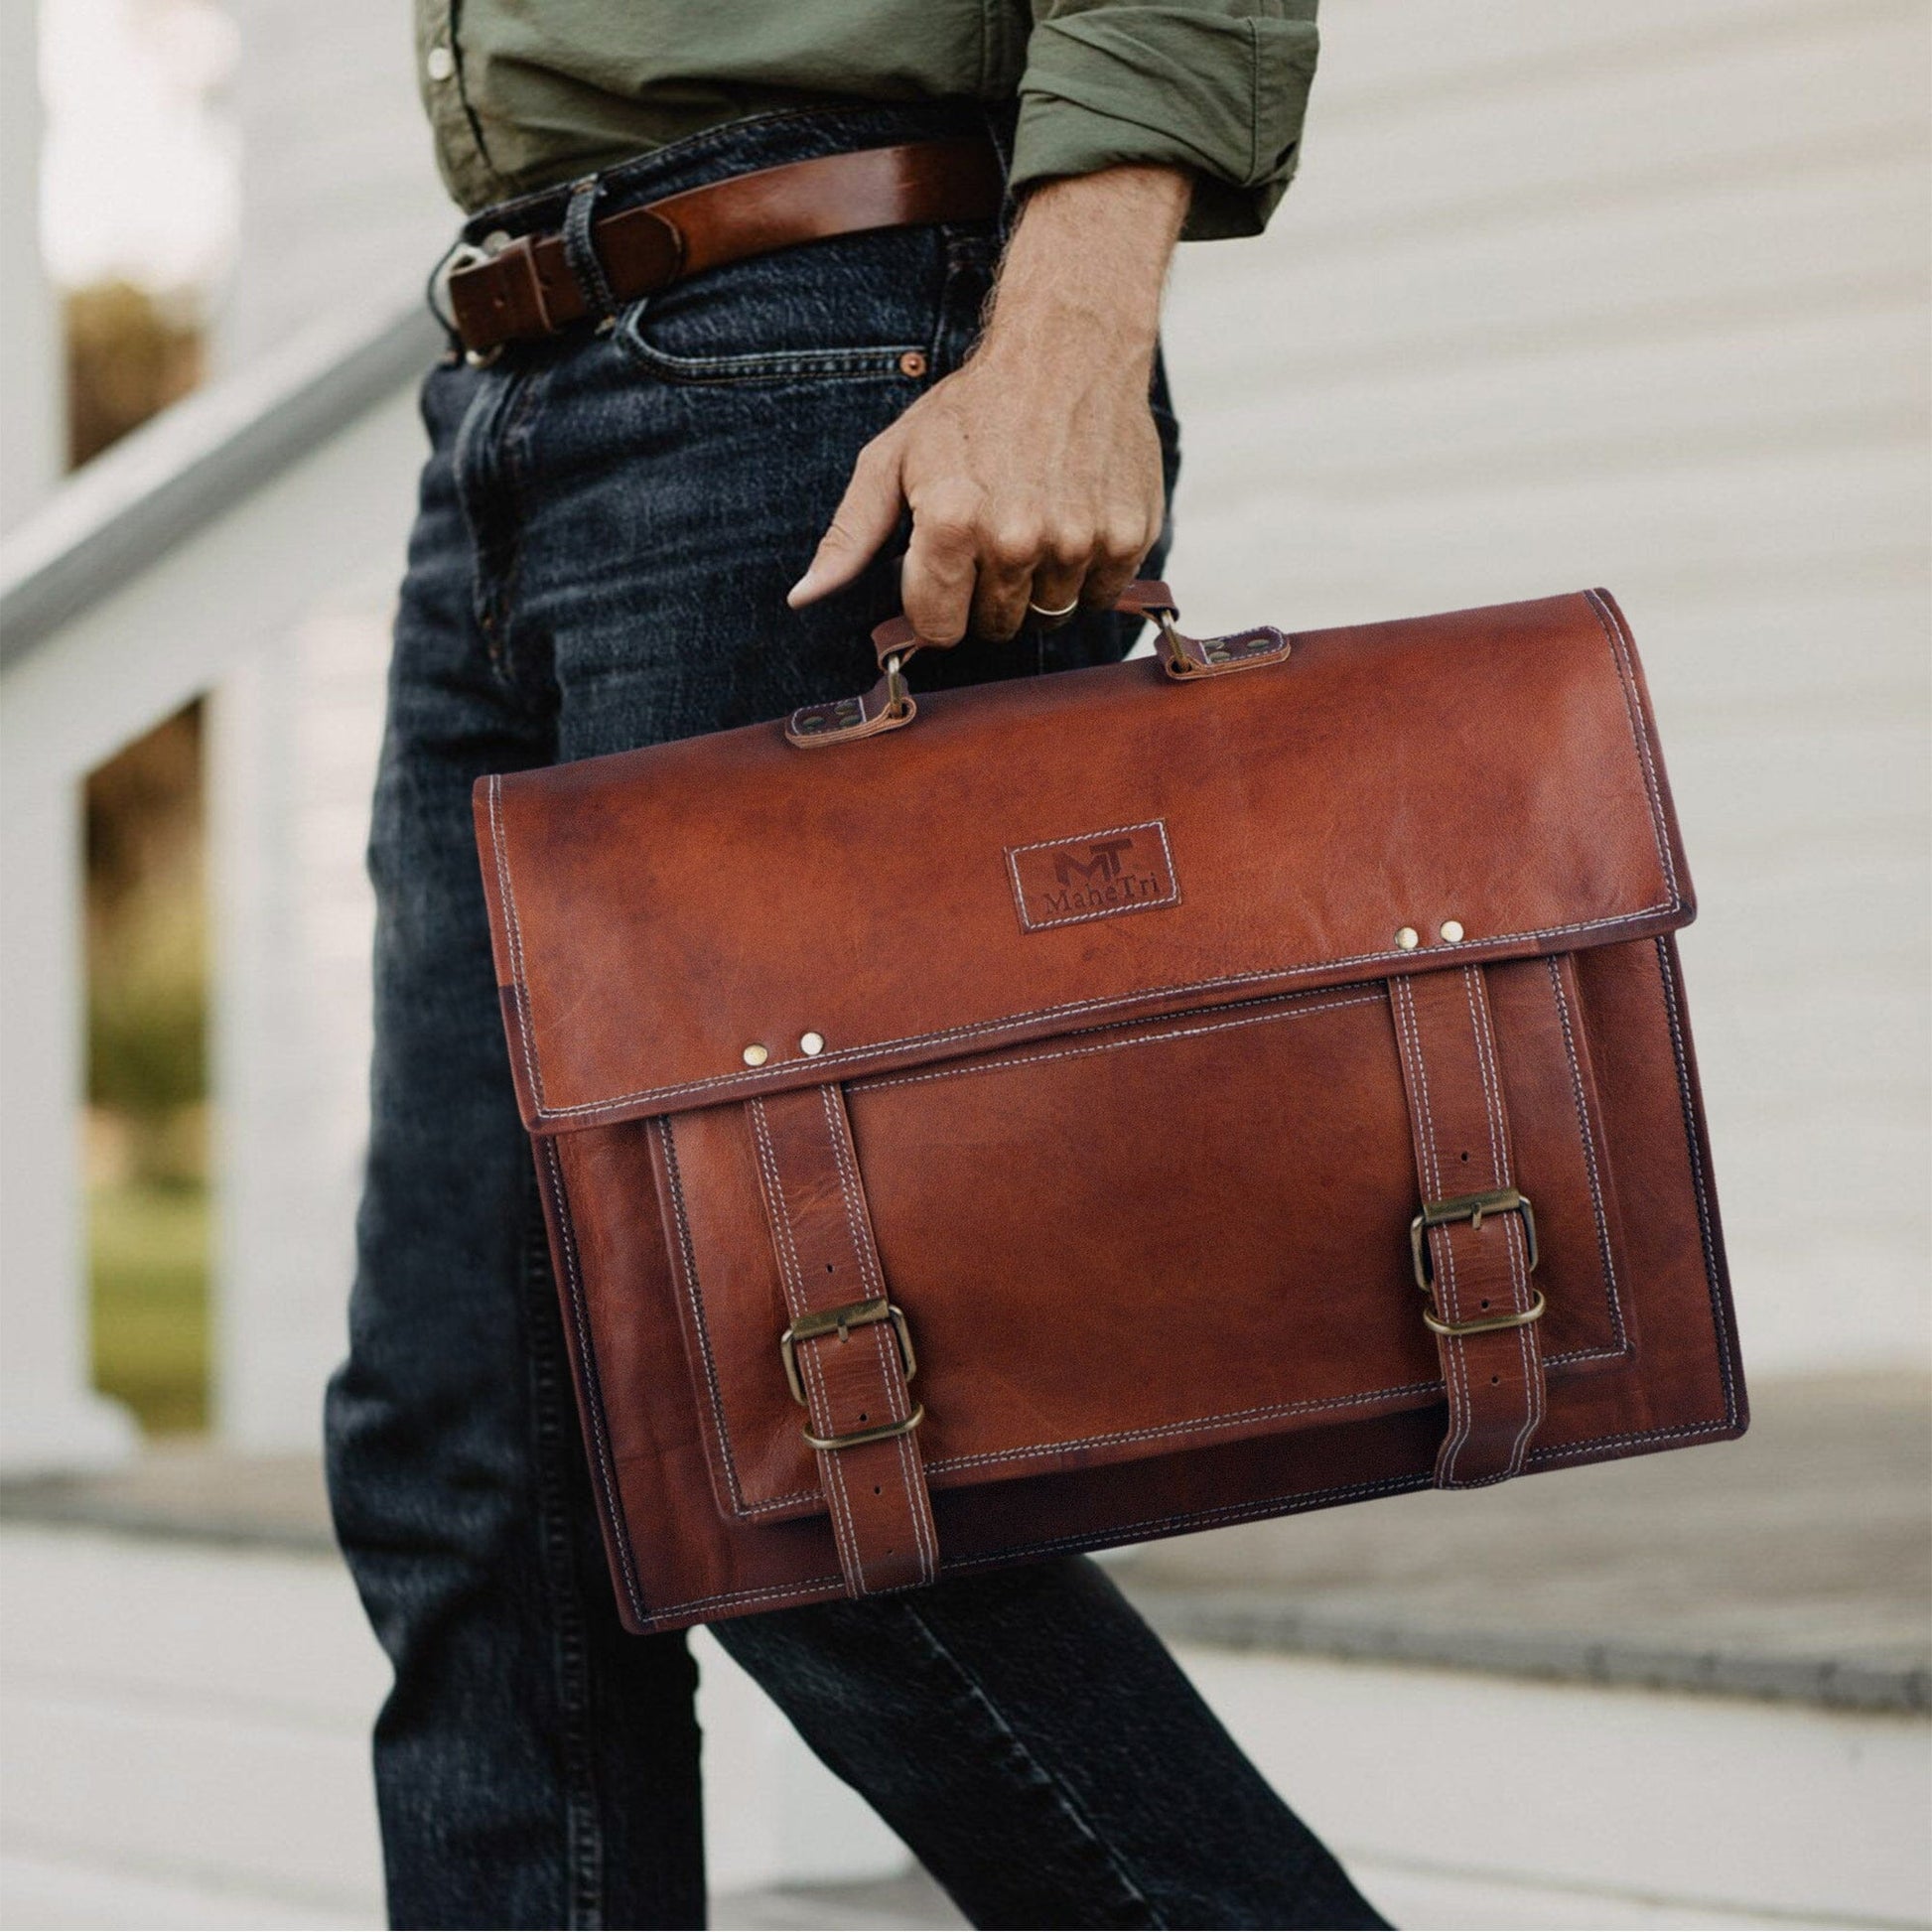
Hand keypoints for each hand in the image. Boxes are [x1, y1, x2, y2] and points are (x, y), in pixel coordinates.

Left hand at [787, 165, 1190, 644]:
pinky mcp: (1128, 537)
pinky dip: (1087, 570)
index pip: (939, 629)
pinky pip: (1101, 595)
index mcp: (952, 524)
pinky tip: (1074, 518)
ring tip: (1035, 521)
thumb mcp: (893, 458)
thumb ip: (848, 535)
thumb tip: (803, 597)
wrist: (1070, 347)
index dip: (937, 602)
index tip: (945, 566)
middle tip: (993, 532)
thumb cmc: (971, 407)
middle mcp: (1017, 540)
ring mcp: (1078, 541)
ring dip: (1039, 583)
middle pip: (996, 626)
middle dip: (988, 593)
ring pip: (1050, 615)